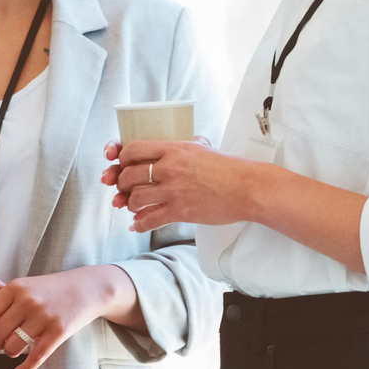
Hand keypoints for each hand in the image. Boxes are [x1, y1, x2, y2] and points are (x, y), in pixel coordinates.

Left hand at [0, 265, 136, 368]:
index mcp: (14, 288)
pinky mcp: (58, 332)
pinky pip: (35, 358)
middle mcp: (27, 301)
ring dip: (8, 353)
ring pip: (12, 347)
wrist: (86, 288)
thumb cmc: (49, 290)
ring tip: (12, 348)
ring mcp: (43, 317)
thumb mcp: (22, 288)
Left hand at [100, 138, 264, 230]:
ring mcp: (174, 190)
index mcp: (173, 148)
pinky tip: (135, 225)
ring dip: (128, 203)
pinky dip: (139, 224)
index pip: (132, 149)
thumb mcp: (203, 146)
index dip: (120, 157)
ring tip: (131, 206)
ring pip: (135, 198)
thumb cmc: (230, 167)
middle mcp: (169, 167)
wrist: (248, 188)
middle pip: (128, 175)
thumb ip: (185, 144)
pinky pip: (150, 219)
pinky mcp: (180, 211)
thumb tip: (177, 143)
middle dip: (121, 183)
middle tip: (123, 188)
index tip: (120, 164)